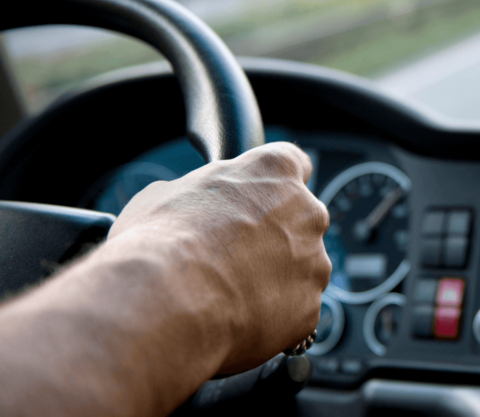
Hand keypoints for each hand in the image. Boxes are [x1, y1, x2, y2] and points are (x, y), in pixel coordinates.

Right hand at [108, 141, 330, 373]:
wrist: (167, 302)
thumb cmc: (161, 242)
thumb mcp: (165, 194)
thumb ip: (200, 194)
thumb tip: (190, 205)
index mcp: (275, 172)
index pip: (294, 164)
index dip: (274, 184)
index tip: (263, 198)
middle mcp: (306, 212)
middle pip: (300, 221)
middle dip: (274, 237)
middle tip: (234, 256)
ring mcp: (314, 263)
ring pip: (301, 269)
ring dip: (276, 279)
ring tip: (229, 293)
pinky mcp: (310, 308)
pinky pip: (295, 310)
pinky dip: (273, 316)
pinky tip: (237, 319)